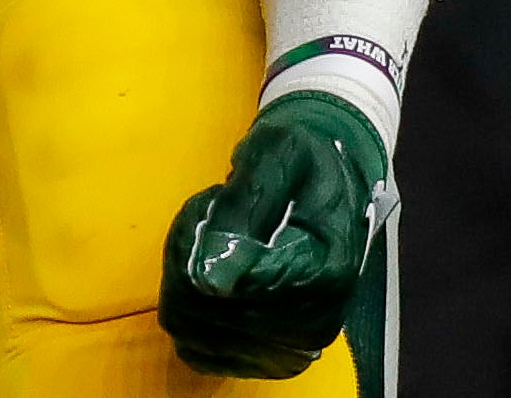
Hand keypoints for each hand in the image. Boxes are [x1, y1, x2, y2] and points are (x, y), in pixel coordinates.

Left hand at [158, 92, 391, 381]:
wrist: (329, 184)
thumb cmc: (303, 162)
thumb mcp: (277, 153)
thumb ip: (244, 206)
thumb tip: (211, 278)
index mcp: (327, 274)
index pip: (241, 284)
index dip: (207, 243)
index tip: (216, 201)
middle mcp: (315, 323)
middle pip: (211, 312)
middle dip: (189, 257)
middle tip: (207, 214)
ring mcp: (291, 347)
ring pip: (195, 331)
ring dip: (181, 280)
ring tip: (207, 239)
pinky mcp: (266, 357)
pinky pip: (198, 349)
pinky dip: (187, 309)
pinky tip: (205, 271)